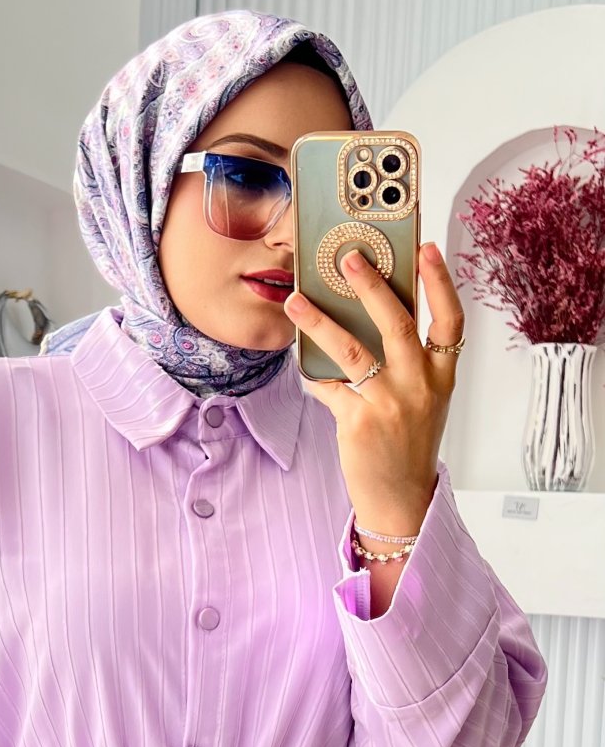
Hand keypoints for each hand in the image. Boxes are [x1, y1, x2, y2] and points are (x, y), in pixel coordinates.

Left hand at [283, 242, 464, 531]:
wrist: (401, 497)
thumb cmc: (409, 441)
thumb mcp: (425, 397)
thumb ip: (409, 359)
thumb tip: (370, 312)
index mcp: (442, 374)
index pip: (450, 318)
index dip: (440, 281)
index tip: (426, 249)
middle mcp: (421, 385)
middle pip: (398, 323)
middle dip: (372, 286)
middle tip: (349, 258)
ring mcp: (390, 404)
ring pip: (353, 351)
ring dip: (321, 321)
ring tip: (296, 300)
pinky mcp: (359, 422)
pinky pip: (328, 386)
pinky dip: (311, 372)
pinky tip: (299, 359)